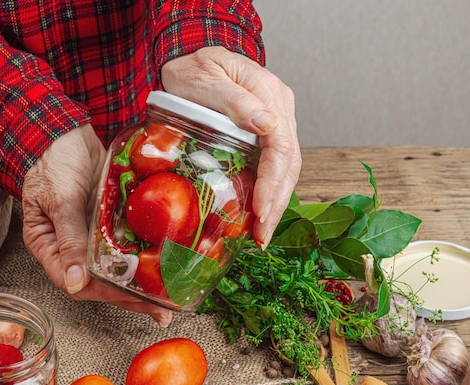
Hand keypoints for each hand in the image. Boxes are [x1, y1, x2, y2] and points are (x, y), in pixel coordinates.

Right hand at [22, 125, 172, 325]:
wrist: (64, 129)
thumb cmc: (52, 160)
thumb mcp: (59, 199)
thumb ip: (68, 240)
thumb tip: (76, 283)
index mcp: (49, 246)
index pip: (76, 283)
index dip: (105, 295)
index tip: (132, 299)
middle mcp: (72, 246)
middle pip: (101, 282)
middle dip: (131, 298)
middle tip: (161, 310)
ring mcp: (92, 234)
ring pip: (117, 266)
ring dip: (141, 282)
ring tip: (169, 298)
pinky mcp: (108, 220)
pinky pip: (127, 242)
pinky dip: (144, 254)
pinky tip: (164, 263)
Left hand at [161, 46, 301, 248]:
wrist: (188, 55)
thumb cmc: (192, 67)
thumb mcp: (205, 78)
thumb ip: (234, 100)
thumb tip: (267, 125)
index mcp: (269, 93)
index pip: (281, 145)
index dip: (274, 181)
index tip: (261, 210)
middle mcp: (279, 108)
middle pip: (289, 162)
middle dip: (278, 202)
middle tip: (263, 235)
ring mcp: (275, 118)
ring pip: (286, 167)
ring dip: (276, 201)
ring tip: (263, 233)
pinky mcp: (265, 129)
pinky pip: (274, 163)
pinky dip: (269, 190)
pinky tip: (260, 212)